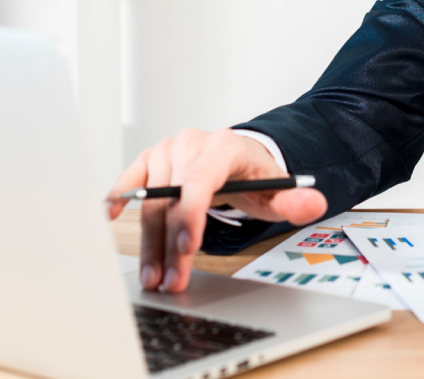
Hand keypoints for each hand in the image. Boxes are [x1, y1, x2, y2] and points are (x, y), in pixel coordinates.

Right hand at [106, 128, 326, 293]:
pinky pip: (130, 179)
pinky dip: (118, 198)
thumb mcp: (278, 190)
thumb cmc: (253, 175)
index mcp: (223, 147)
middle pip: (173, 198)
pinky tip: (110, 219)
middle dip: (171, 245)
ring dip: (149, 241)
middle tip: (172, 280)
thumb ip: (294, 201)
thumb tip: (313, 203)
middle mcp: (190, 144)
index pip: (201, 180)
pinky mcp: (149, 160)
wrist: (237, 156)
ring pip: (150, 201)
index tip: (189, 248)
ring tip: (154, 275)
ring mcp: (167, 151)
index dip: (192, 214)